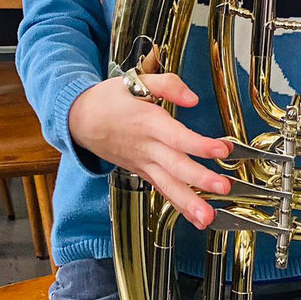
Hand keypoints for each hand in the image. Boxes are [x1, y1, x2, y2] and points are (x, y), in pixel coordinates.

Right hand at [68, 73, 231, 229]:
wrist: (78, 120)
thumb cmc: (107, 100)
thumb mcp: (135, 81)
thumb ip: (168, 86)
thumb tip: (193, 98)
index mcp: (147, 122)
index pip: (175, 136)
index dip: (198, 145)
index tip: (221, 150)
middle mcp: (146, 147)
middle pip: (174, 166)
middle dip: (199, 179)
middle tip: (222, 187)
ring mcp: (143, 163)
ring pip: (167, 185)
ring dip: (189, 203)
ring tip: (208, 217)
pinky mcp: (142, 173)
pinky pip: (162, 191)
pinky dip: (179, 206)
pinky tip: (197, 218)